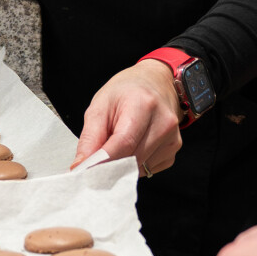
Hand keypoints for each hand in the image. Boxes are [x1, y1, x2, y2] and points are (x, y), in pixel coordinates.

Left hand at [72, 59, 183, 175]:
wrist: (155, 82)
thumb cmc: (126, 92)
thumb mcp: (100, 105)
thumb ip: (90, 137)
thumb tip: (82, 166)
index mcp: (143, 104)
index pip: (124, 143)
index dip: (102, 162)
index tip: (84, 173)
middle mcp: (164, 121)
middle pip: (132, 159)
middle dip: (109, 166)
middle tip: (94, 162)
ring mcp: (172, 137)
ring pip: (139, 168)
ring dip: (123, 165)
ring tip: (118, 144)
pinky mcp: (175, 148)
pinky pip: (149, 169)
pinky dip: (136, 164)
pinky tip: (134, 146)